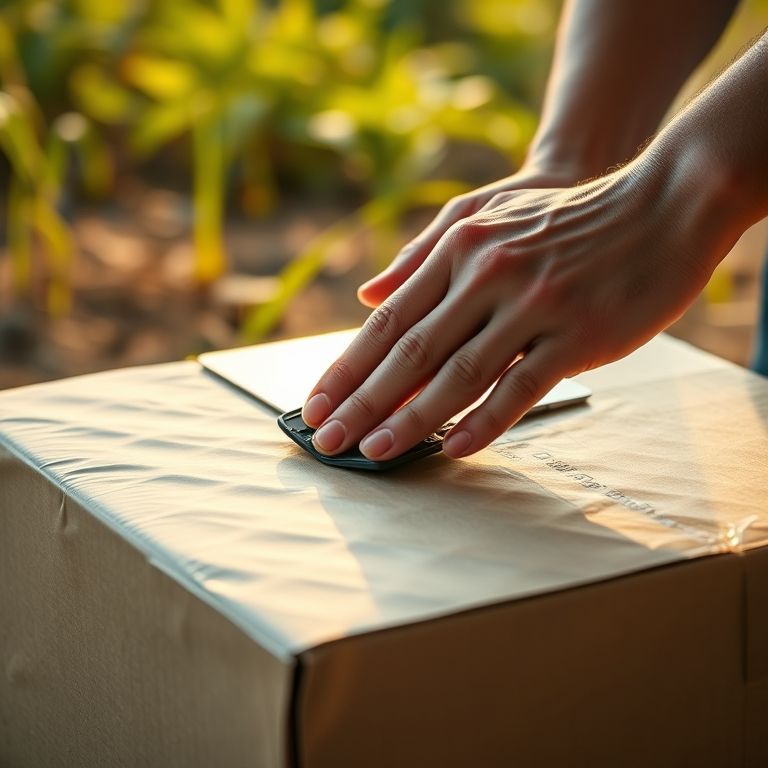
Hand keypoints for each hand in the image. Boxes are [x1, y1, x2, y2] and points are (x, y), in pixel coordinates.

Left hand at [303, 150, 735, 459]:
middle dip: (361, 403)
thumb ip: (421, 257)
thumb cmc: (567, 219)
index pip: (388, 320)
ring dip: (411, 419)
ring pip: (458, 374)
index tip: (315, 405)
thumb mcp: (486, 217)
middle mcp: (488, 276)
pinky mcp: (578, 333)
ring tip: (374, 452)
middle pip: (409, 352)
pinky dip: (485, 421)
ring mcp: (533, 305)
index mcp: (460, 250)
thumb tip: (367, 292)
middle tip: (325, 441)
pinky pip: (520, 387)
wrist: (662, 202)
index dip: (347, 367)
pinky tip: (454, 448)